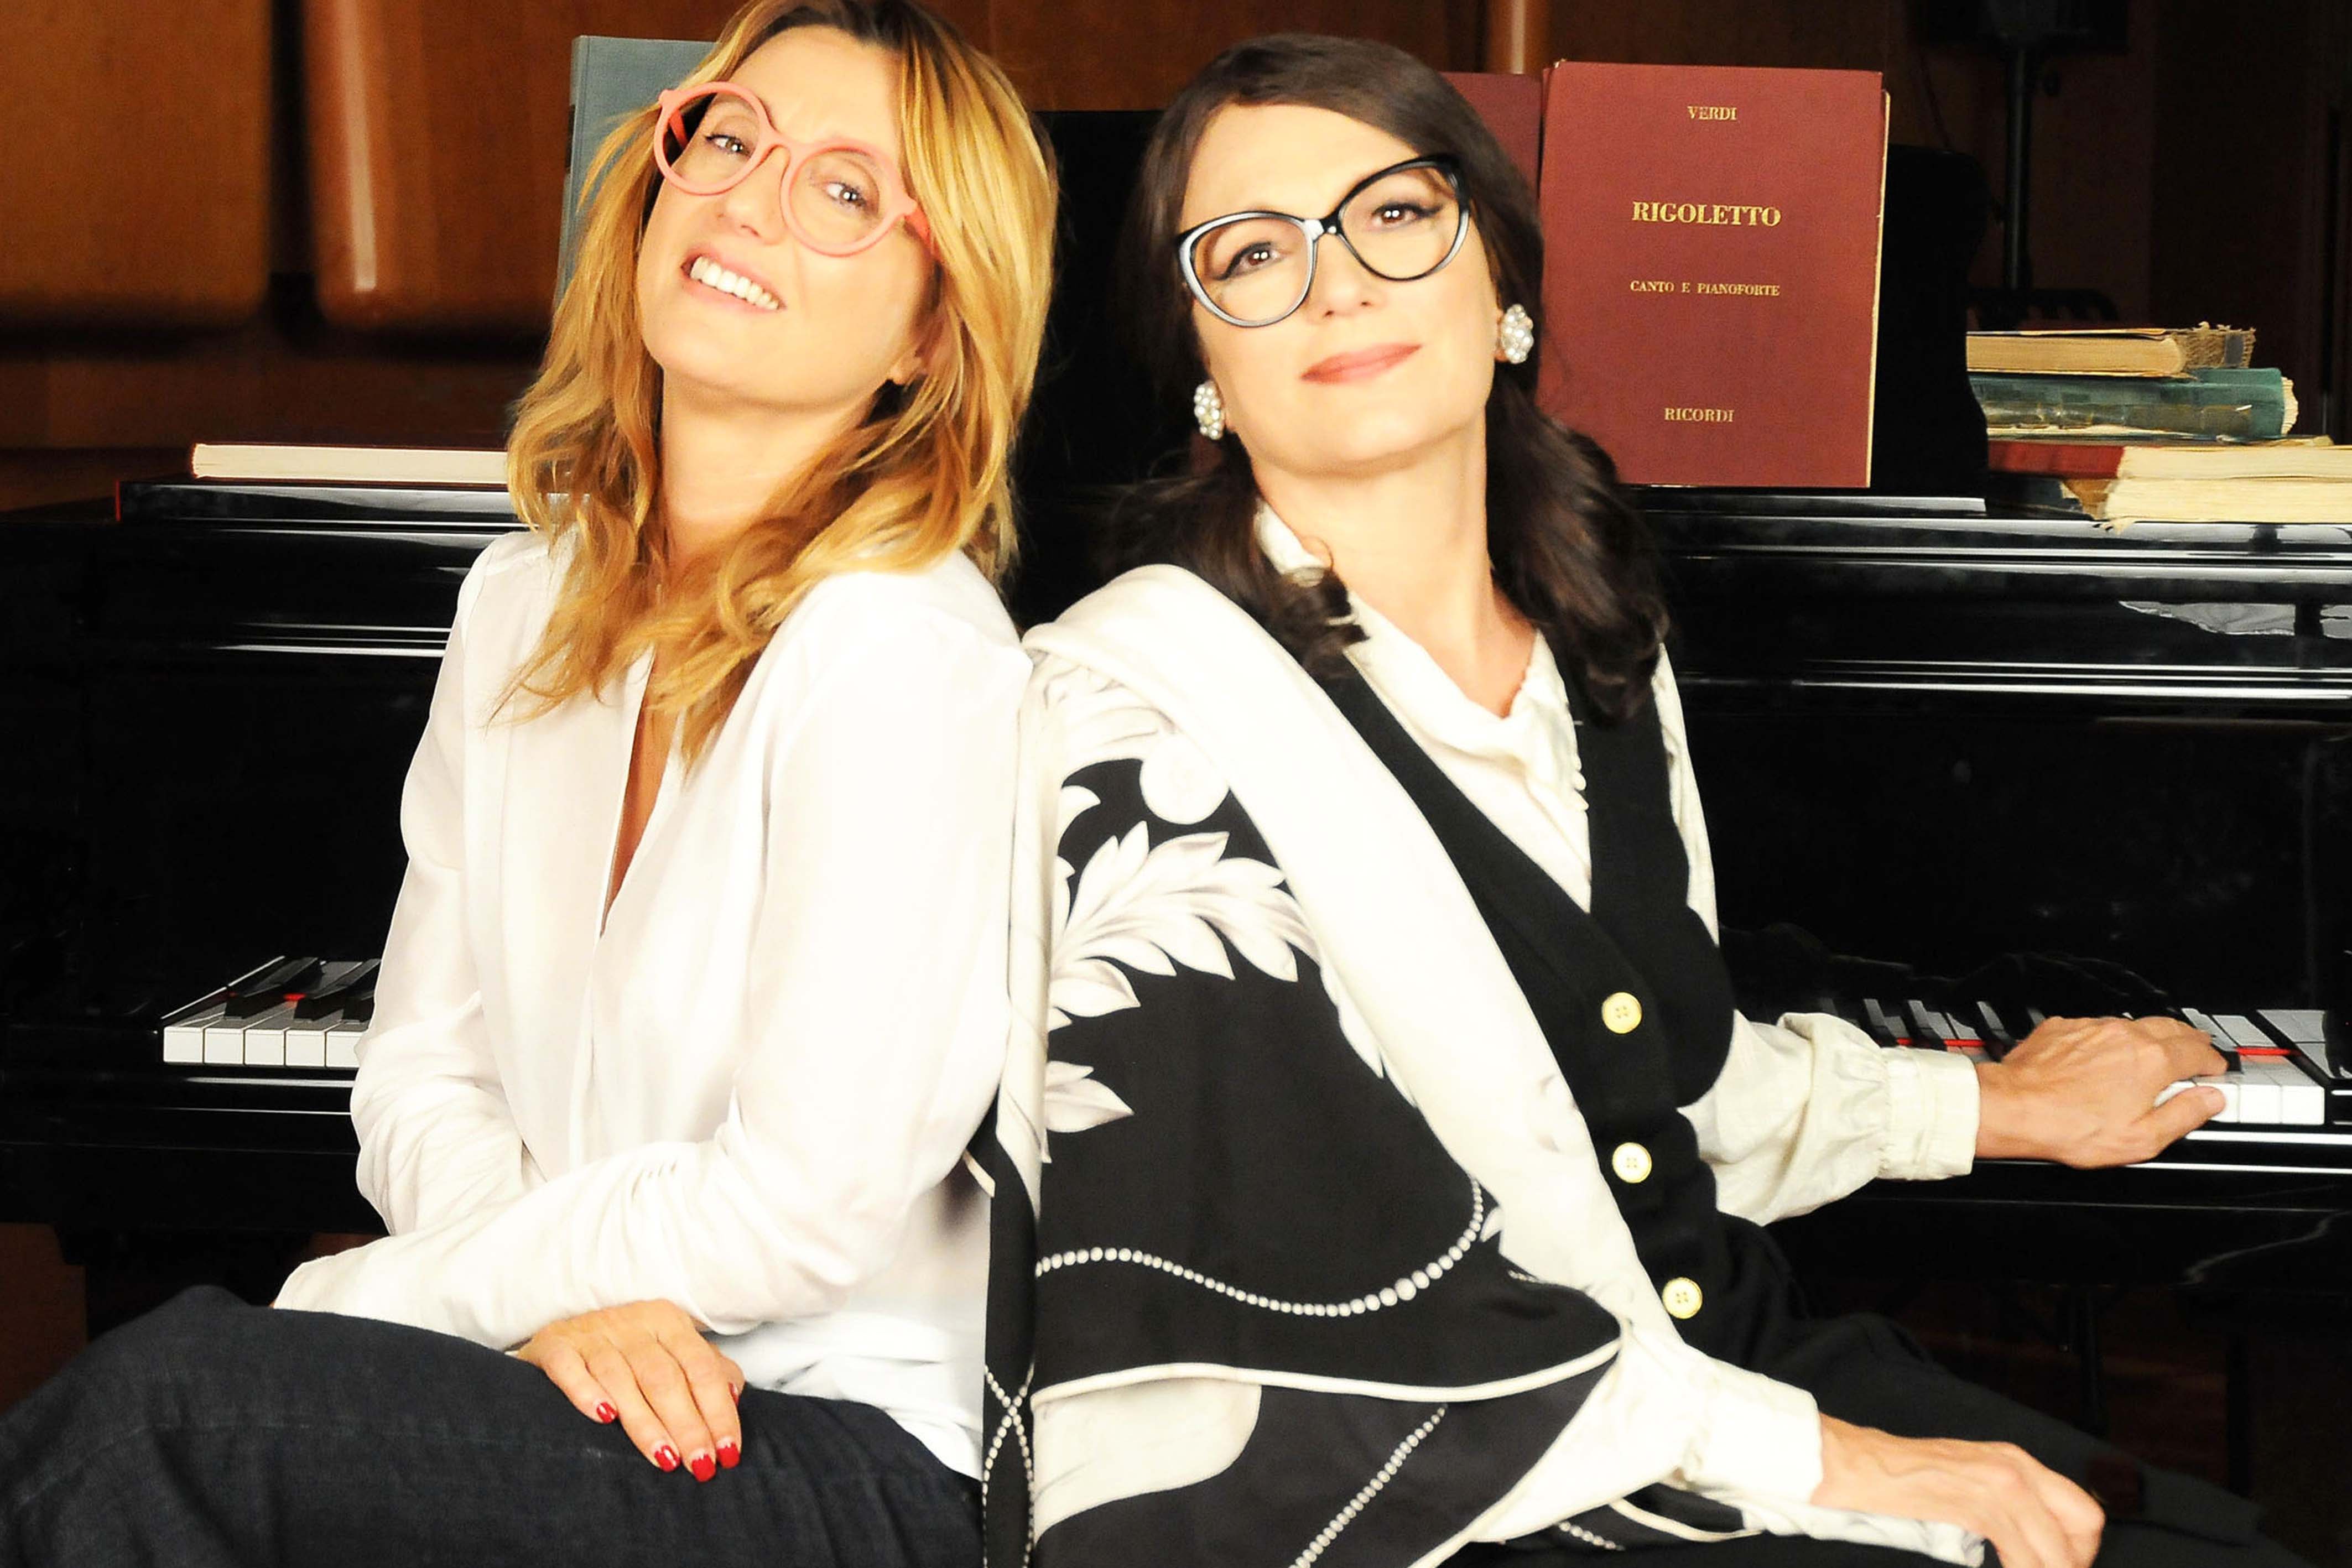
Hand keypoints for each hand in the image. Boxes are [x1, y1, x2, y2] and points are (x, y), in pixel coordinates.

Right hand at [516, 1300, 744, 1480]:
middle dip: (687, 1425)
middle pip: (665, 1377)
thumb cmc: (627, 1351)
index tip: (727, 1452)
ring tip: (665, 1459)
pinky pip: (570, 1368)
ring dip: (645, 1423)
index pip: (701, 1369)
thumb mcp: (672, 1351)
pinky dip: (586, 1392)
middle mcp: (632, 1323)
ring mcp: (592, 1333)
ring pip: (622, 1379)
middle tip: (700, 1465)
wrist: (561, 1337)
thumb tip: (733, 1397)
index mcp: (668, 1323)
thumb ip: (708, 1370)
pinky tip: (603, 1418)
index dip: (718, 1411)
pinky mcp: (554, 1345)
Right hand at [1815, 1415, 2102, 1567]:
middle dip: (2072, 1562)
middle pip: (2084, 1526)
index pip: (2083, 1509)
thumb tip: (2033, 1543)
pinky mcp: (1977, 1504)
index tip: (2058, 1564)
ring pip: (2057, 1549)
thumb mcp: (1968, 1479)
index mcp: (2015, 1460)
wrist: (1858, 1464)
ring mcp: (1999, 1483)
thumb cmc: (1904, 1477)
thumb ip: (2005, 1504)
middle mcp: (2016, 1467)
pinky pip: (2022, 1554)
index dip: (2079, 1549)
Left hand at [1974, 1014, 2228, 1165]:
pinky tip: (2107, 1050)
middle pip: (2169, 1028)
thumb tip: (2209, 1100)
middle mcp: (2123, 1036)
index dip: (2212, 1061)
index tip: (2215, 1069)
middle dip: (2189, 1039)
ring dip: (2150, 1034)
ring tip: (2157, 1047)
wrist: (2015, 1108)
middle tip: (2197, 1048)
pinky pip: (2096, 1026)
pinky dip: (2110, 1036)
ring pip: (2132, 1024)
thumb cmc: (2071, 1126)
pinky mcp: (2064, 1028)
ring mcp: (2091, 1028)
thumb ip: (2183, 1115)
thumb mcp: (2142, 1138)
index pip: (2197, 1052)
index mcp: (2151, 1061)